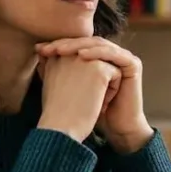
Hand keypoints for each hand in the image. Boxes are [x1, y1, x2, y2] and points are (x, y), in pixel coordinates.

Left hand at [35, 37, 151, 152]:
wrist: (115, 129)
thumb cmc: (92, 112)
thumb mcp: (72, 86)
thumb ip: (59, 69)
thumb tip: (38, 51)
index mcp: (99, 57)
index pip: (77, 45)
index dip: (59, 45)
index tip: (39, 49)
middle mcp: (112, 55)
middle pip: (87, 42)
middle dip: (66, 44)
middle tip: (48, 48)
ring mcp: (124, 58)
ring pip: (98, 45)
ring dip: (78, 46)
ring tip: (60, 50)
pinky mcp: (133, 65)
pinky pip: (113, 54)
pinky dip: (96, 53)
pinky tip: (81, 56)